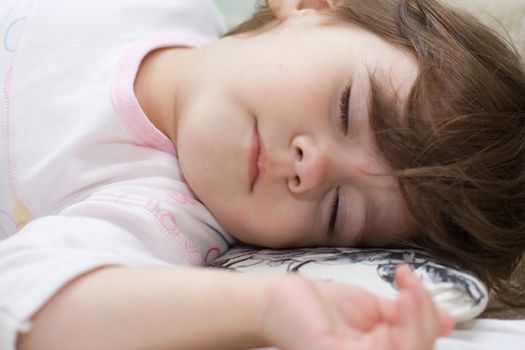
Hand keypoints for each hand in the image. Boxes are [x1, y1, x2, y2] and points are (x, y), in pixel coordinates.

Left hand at [261, 265, 453, 349]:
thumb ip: (405, 315)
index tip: (413, 280)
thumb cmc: (316, 305)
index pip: (419, 346)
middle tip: (410, 285)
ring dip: (415, 319)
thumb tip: (447, 320)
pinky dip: (397, 331)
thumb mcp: (372, 308)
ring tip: (404, 291)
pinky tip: (390, 309)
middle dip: (424, 316)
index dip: (427, 316)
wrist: (277, 299)